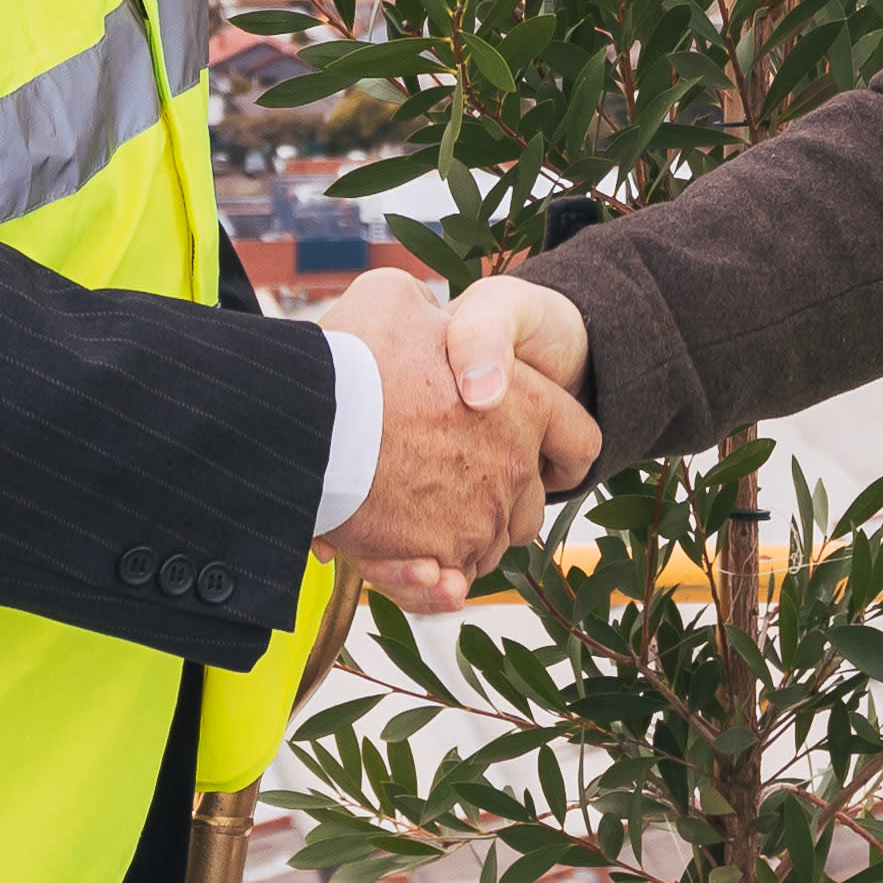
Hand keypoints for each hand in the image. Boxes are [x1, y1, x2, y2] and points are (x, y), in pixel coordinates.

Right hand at [320, 270, 586, 608]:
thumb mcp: (397, 300)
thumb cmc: (351, 354)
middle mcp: (514, 465)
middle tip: (444, 487)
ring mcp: (479, 517)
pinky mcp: (438, 557)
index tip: (537, 456)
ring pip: (484, 547)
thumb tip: (428, 324)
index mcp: (523, 403)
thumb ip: (431, 321)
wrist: (303, 417)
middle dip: (495, 503)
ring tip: (407, 522)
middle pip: (528, 506)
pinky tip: (398, 556)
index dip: (559, 451)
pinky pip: (444, 582)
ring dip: (453, 541)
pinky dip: (423, 578)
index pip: (580, 441)